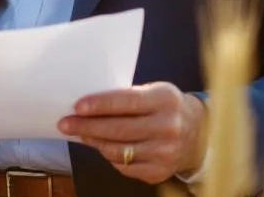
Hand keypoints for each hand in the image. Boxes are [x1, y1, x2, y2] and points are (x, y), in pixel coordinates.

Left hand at [58, 82, 206, 183]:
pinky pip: (124, 166)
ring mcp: (164, 152)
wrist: (198, 133)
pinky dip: (109, 156)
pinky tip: (102, 146)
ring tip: (81, 133)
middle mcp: (167, 127)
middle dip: (87, 126)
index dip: (100, 105)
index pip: (126, 102)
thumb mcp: (154, 92)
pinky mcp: (159, 171)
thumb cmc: (166, 108)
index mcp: (164, 100)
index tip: (77, 107)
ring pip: (117, 150)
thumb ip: (127, 97)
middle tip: (65, 123)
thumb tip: (88, 105)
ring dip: (94, 142)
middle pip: (118, 129)